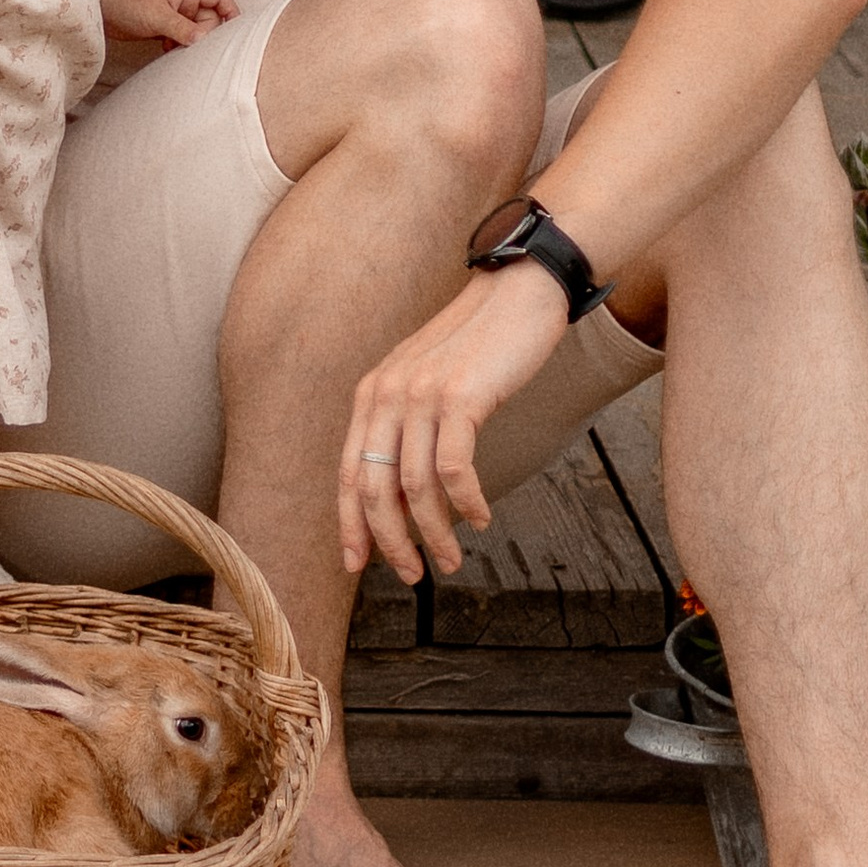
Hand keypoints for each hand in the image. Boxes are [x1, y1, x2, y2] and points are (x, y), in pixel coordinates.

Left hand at [101, 0, 238, 49]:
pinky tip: (166, 50)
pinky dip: (178, 47)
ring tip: (178, 49)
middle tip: (195, 46)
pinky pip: (180, 39)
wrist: (98, 5)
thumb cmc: (126, 0)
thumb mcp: (156, 15)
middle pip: (210, 19)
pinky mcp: (161, 28)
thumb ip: (181, 28)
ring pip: (195, 32)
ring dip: (191, 43)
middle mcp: (182, 4)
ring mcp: (172, 16)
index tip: (236, 30)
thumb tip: (204, 41)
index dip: (231, 10)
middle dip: (207, 34)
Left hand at [338, 264, 572, 585]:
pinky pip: (455, 469)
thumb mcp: (427, 382)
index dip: (350, 524)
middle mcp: (387, 393)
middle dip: (390, 542)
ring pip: (415, 487)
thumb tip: (403, 494)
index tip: (356, 564)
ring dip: (434, 533)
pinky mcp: (460, 397)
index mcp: (372, 393)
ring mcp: (421, 394)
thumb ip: (407, 427)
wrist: (519, 291)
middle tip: (414, 575)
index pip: (348, 472)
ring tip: (451, 560)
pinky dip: (467, 503)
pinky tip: (479, 518)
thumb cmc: (478, 344)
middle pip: (374, 488)